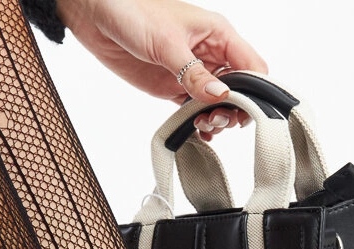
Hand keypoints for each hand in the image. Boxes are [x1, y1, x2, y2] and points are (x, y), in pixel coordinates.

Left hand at [57, 0, 267, 140]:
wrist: (98, 14)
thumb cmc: (133, 11)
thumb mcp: (168, 44)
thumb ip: (194, 73)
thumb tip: (220, 96)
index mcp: (218, 35)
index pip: (251, 66)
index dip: (254, 91)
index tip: (243, 111)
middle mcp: (210, 54)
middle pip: (238, 90)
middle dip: (233, 109)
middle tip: (214, 119)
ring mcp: (192, 72)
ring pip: (217, 102)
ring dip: (215, 118)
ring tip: (203, 125)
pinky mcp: (173, 86)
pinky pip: (194, 108)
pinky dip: (199, 122)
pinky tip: (197, 131)